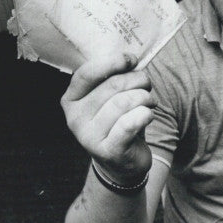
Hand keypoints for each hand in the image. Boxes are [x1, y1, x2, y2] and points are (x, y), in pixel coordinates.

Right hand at [60, 53, 152, 182]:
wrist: (122, 162)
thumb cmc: (117, 123)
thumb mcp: (109, 99)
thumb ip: (114, 79)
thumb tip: (131, 60)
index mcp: (71, 100)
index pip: (87, 74)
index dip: (113, 62)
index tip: (132, 60)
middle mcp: (75, 119)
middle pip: (112, 86)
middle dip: (137, 80)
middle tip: (147, 85)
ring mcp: (89, 137)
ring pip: (123, 103)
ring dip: (145, 97)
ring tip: (151, 101)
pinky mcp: (108, 151)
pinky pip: (130, 123)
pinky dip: (145, 114)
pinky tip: (148, 115)